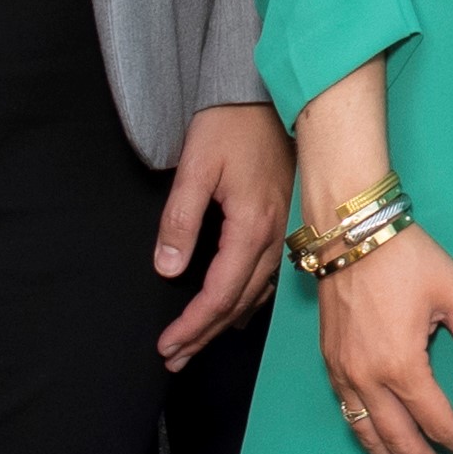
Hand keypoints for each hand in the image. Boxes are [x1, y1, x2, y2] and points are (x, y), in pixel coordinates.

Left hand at [154, 101, 284, 366]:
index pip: (218, 294)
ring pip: (255, 296)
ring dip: (223, 323)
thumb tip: (167, 269)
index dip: (191, 326)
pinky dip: (246, 303)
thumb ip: (179, 220)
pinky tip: (234, 312)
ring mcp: (284, 234)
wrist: (271, 95)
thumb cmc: (230, 126)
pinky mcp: (286, 225)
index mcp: (251, 228)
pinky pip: (268, 280)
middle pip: (237, 304)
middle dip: (203, 335)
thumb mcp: (196, 168)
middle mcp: (274, 239)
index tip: (166, 346)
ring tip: (195, 344)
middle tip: (174, 358)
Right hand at [316, 217, 452, 453]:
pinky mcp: (330, 363)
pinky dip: (366, 440)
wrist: (350, 231)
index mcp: (402, 366)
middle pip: (400, 441)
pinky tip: (379, 448)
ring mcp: (343, 373)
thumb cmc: (408, 258)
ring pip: (368, 436)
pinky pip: (349, 415)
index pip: (438, 422)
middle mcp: (367, 378)